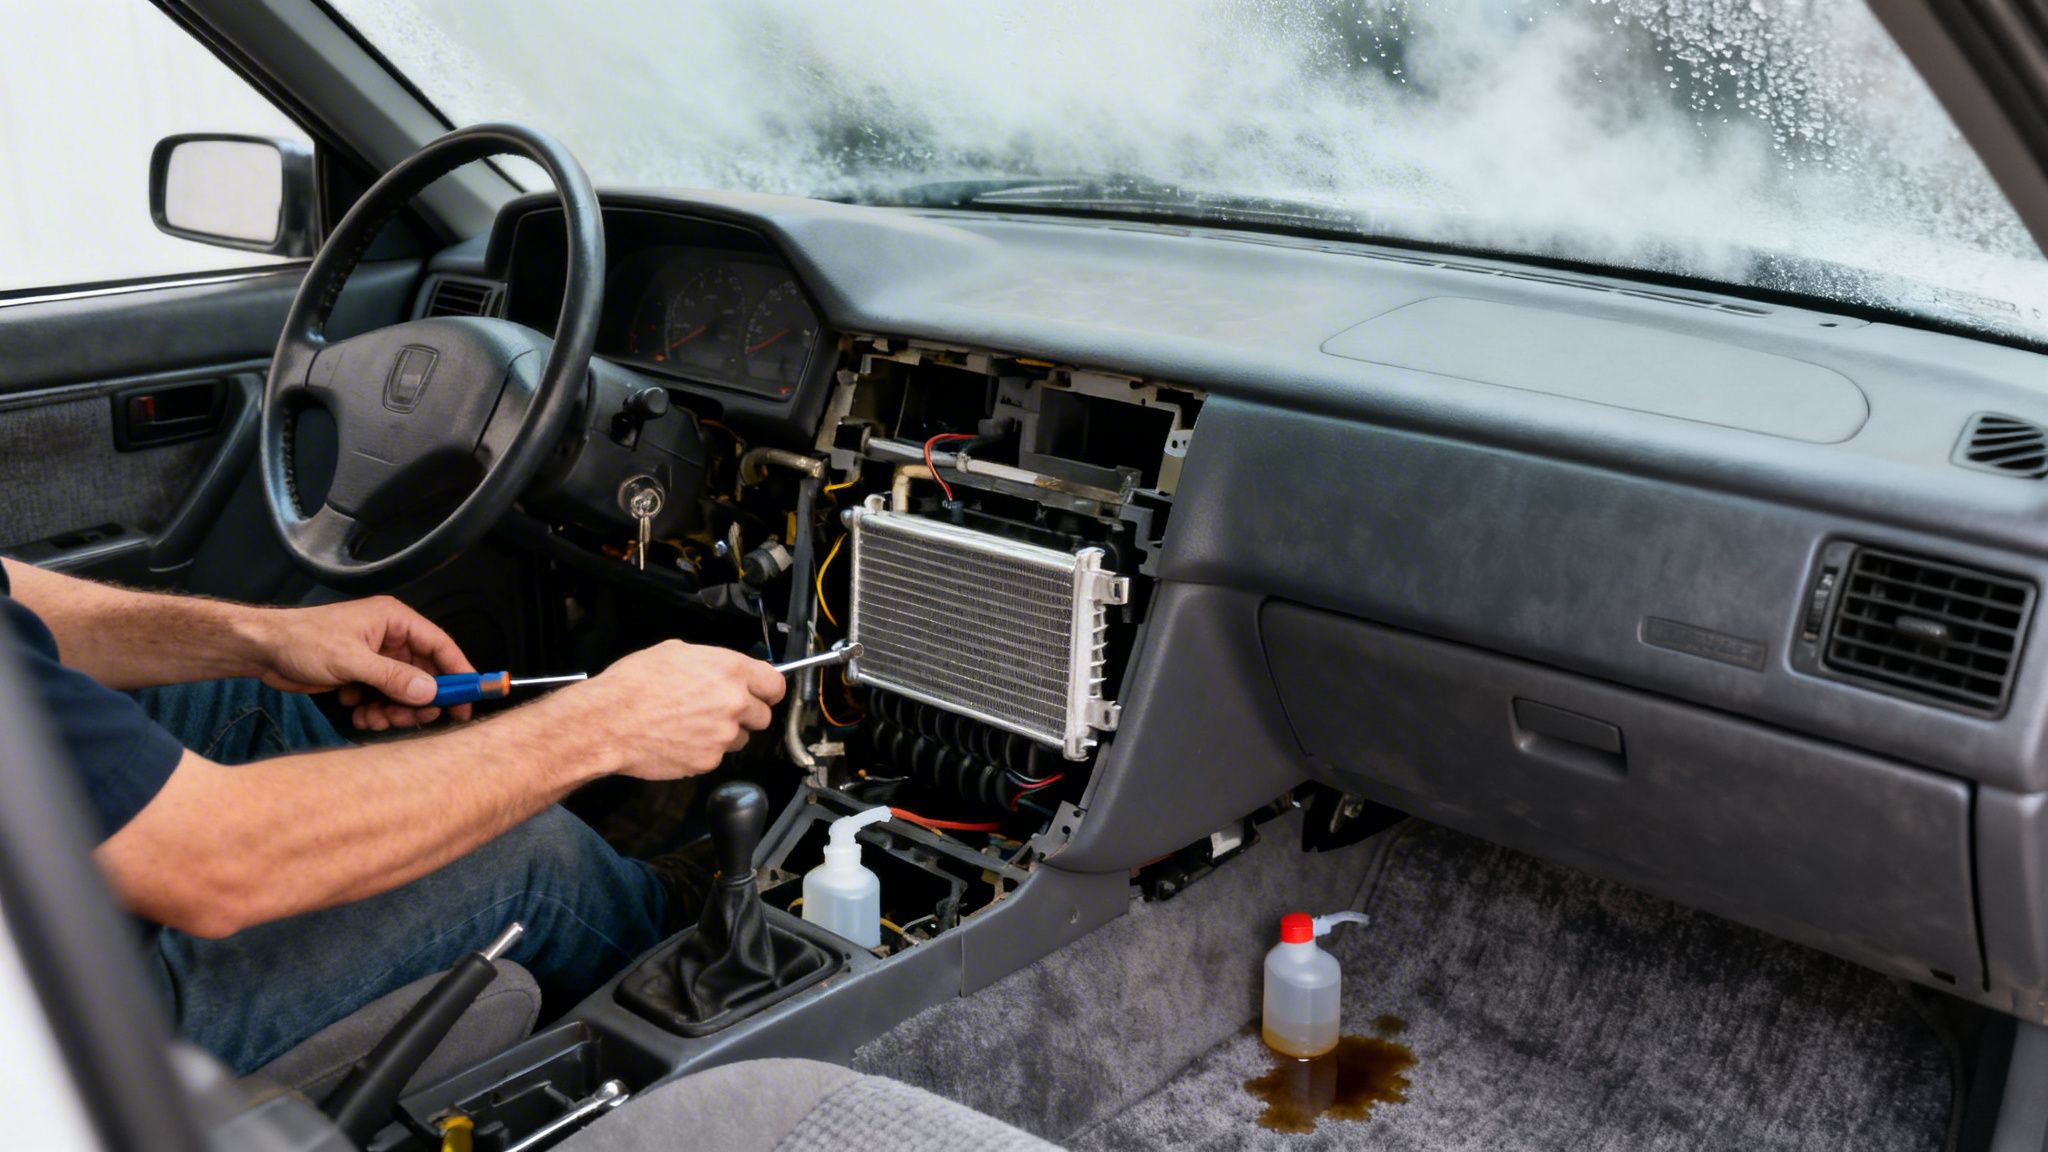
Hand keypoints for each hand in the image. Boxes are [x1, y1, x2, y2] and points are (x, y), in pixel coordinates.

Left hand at [252, 596, 476, 729]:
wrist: (262, 650)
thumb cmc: (302, 640)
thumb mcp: (351, 660)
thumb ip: (393, 677)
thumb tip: (430, 692)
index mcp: (394, 621)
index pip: (439, 645)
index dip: (458, 671)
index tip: (470, 697)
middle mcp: (390, 639)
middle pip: (424, 674)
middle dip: (418, 700)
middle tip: (412, 719)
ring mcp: (376, 659)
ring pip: (404, 691)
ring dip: (394, 709)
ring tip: (373, 717)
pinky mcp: (362, 676)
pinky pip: (383, 698)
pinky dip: (376, 710)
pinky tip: (358, 713)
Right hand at [548, 640, 785, 780]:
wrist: (607, 721)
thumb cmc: (633, 684)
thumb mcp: (675, 652)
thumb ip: (711, 661)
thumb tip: (723, 669)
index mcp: (730, 670)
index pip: (775, 684)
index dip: (768, 690)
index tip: (763, 694)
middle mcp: (733, 703)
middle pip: (763, 716)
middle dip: (746, 714)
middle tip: (720, 710)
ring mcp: (723, 735)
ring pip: (740, 738)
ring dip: (725, 734)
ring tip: (692, 724)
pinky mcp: (708, 761)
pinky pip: (716, 756)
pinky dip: (703, 750)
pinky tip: (679, 739)